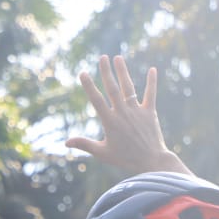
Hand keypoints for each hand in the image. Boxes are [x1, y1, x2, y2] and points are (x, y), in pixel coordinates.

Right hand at [66, 55, 188, 175]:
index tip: (83, 73)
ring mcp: (137, 111)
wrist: (151, 161)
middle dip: (106, 72)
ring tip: (118, 57)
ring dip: (123, 72)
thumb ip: (84, 144)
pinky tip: (152, 69)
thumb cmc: (125, 159)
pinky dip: (152, 82)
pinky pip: (150, 94)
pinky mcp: (150, 113)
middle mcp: (123, 113)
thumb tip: (66, 142)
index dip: (89, 86)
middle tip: (102, 57)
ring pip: (129, 88)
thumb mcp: (102, 153)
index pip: (97, 100)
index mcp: (110, 122)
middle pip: (113, 89)